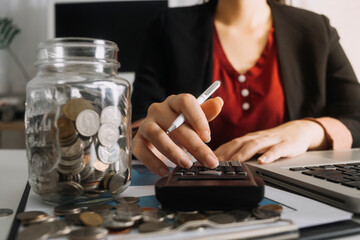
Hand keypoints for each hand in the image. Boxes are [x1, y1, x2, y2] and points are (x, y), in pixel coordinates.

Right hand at [132, 94, 222, 175]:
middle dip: (194, 145)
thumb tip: (218, 102)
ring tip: (187, 164)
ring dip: (172, 151)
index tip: (208, 137)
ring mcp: (146, 125)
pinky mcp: (138, 140)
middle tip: (207, 160)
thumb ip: (206, 112)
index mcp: (174, 102)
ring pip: (156, 135)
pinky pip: (141, 150)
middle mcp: (158, 110)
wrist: (161, 138)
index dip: (198, 118)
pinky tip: (165, 170)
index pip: (185, 102)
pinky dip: (152, 162)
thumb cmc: (179, 127)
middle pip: (175, 124)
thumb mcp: (194, 120)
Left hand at [214, 120, 329, 163]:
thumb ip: (240, 152)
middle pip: (237, 144)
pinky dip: (269, 155)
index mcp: (247, 139)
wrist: (298, 130)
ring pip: (254, 146)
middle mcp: (256, 138)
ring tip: (234, 163)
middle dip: (225, 154)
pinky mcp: (285, 144)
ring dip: (242, 154)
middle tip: (214, 163)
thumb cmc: (273, 140)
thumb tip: (221, 163)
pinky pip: (276, 150)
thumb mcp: (255, 145)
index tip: (204, 161)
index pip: (228, 145)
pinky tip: (263, 162)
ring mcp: (270, 141)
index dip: (216, 152)